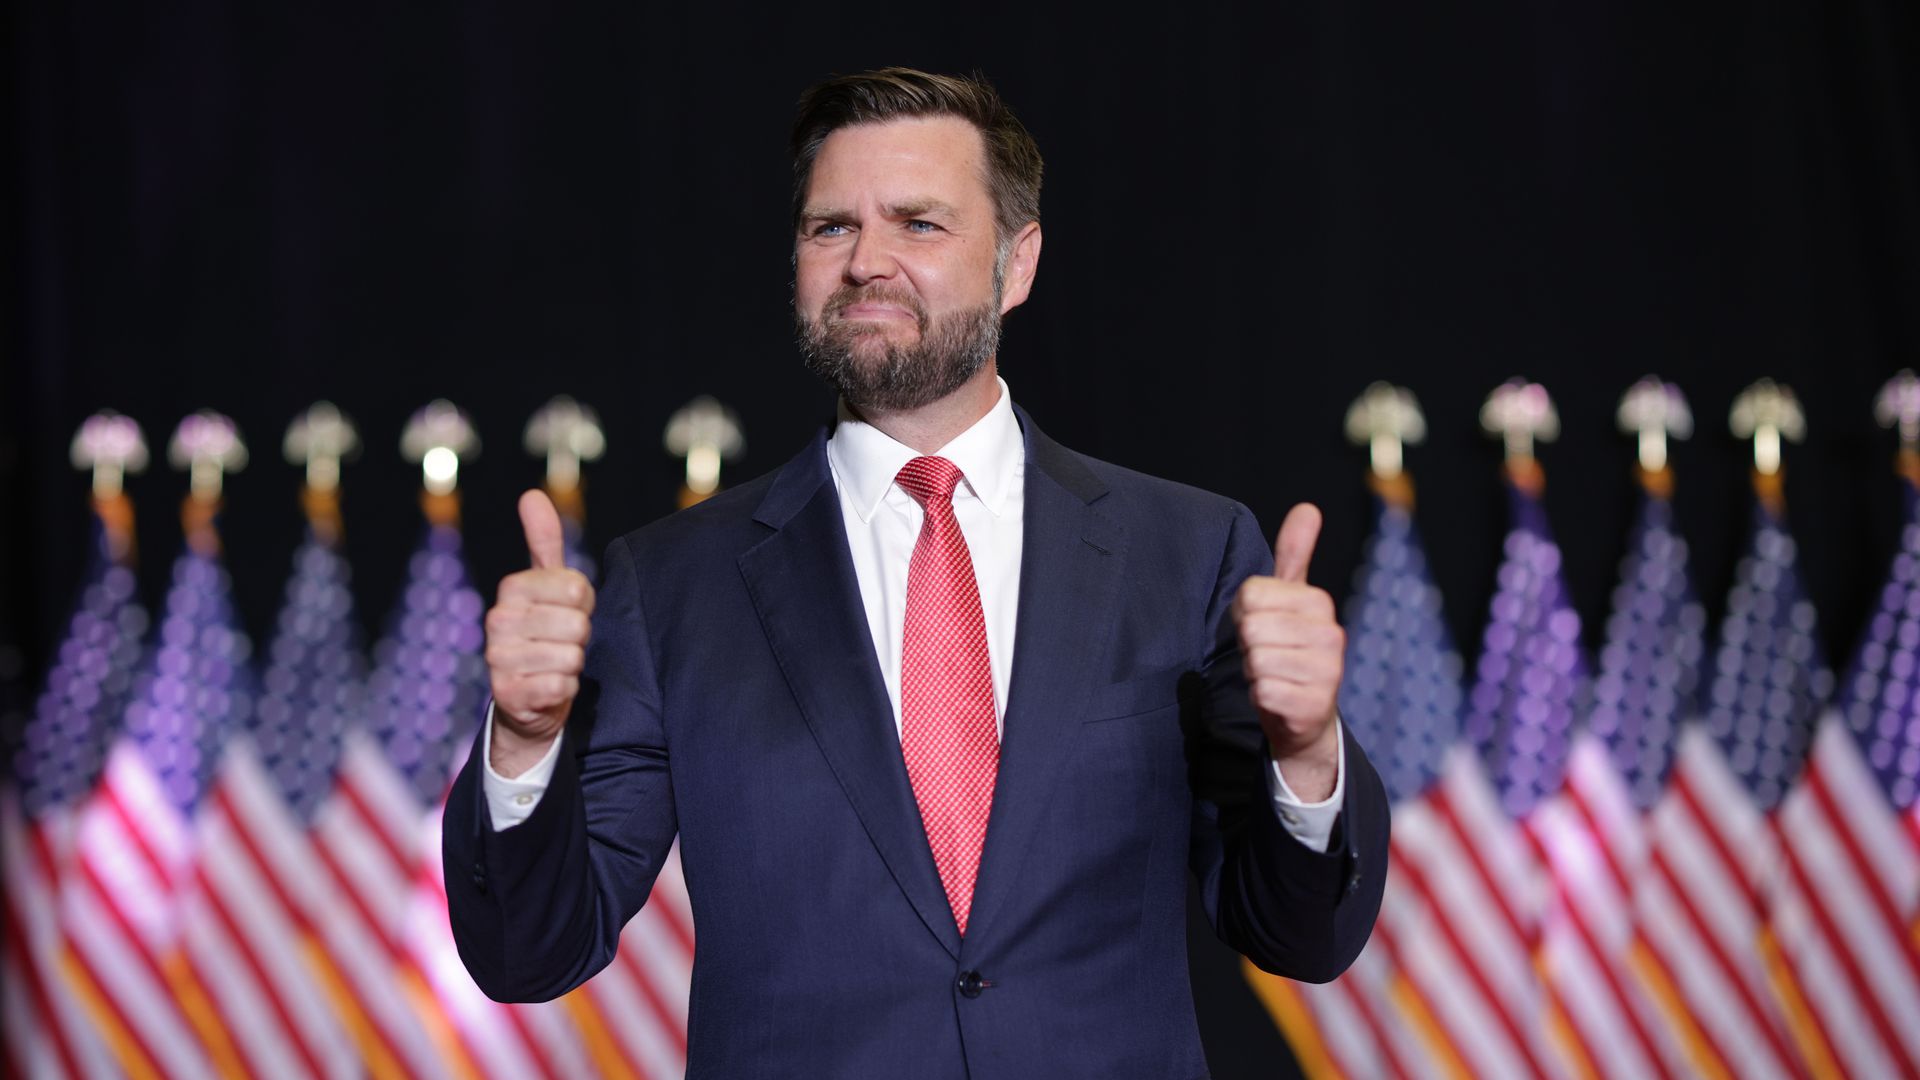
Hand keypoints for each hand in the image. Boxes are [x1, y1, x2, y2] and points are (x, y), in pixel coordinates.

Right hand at [485, 490, 594, 775]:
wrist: (529, 699)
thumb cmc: (547, 634)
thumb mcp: (548, 585)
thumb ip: (544, 541)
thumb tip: (531, 494)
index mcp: (512, 589)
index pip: (577, 587)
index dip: (584, 605)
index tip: (569, 612)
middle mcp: (497, 620)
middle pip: (577, 624)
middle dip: (581, 637)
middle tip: (564, 643)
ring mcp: (498, 658)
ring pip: (571, 656)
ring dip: (573, 665)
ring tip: (555, 665)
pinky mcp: (507, 694)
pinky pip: (561, 686)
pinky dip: (565, 690)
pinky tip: (550, 688)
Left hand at [1230, 503, 1343, 798]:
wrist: (1306, 716)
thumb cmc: (1290, 649)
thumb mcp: (1292, 600)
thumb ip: (1294, 554)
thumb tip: (1307, 508)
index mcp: (1320, 602)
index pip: (1250, 595)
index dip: (1244, 614)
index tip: (1264, 626)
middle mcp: (1332, 635)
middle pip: (1251, 628)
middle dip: (1249, 645)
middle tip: (1268, 654)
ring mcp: (1327, 673)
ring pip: (1255, 659)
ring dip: (1254, 672)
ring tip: (1274, 675)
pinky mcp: (1313, 705)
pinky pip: (1262, 691)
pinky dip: (1260, 697)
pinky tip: (1278, 697)